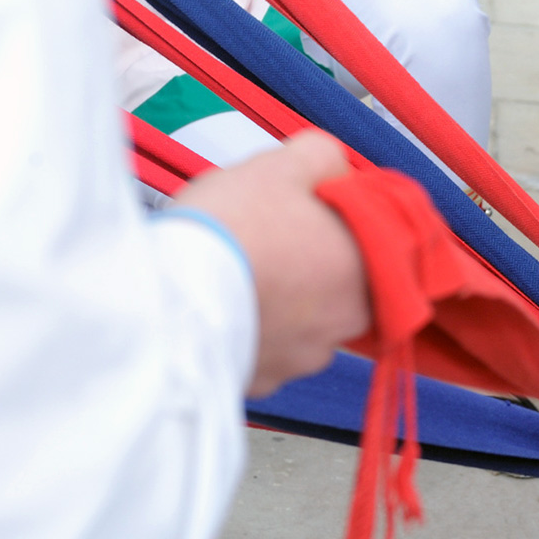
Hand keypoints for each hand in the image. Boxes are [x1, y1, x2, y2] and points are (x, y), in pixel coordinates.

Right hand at [175, 129, 367, 397]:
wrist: (165, 299)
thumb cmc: (231, 230)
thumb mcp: (283, 164)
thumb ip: (324, 158)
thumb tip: (334, 166)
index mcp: (367, 269)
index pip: (373, 239)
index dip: (336, 218)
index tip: (304, 208)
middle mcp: (346, 322)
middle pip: (337, 280)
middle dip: (308, 259)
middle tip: (265, 234)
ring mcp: (304, 358)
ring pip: (301, 318)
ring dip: (278, 297)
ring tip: (236, 269)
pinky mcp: (263, 381)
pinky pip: (264, 348)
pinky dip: (248, 327)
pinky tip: (221, 303)